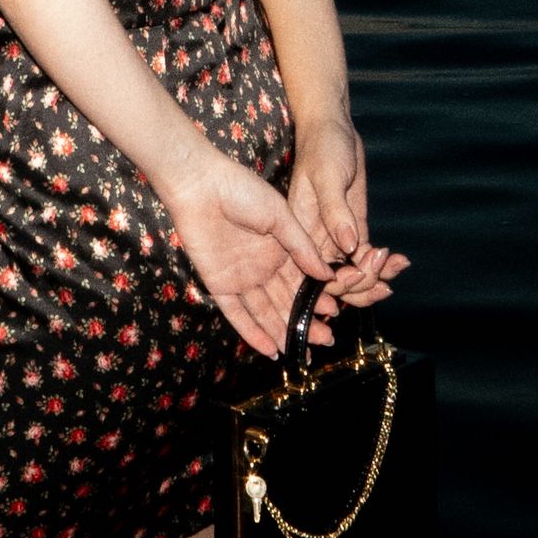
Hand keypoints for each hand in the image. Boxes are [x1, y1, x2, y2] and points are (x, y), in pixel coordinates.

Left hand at [156, 145, 336, 356]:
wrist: (200, 185)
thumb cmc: (242, 190)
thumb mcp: (280, 216)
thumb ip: (302, 247)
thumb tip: (329, 275)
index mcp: (280, 249)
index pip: (302, 280)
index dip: (318, 298)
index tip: (337, 313)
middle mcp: (262, 267)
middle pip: (286, 301)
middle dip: (306, 321)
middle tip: (327, 340)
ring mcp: (241, 277)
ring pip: (264, 312)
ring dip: (283, 332)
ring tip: (303, 351)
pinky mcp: (218, 284)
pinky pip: (236, 314)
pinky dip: (252, 332)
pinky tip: (271, 349)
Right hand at [288, 115, 409, 310]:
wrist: (334, 128)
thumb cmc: (323, 146)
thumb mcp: (327, 176)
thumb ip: (335, 211)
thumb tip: (350, 246)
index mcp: (298, 230)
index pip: (313, 272)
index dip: (335, 282)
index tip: (359, 271)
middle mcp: (315, 239)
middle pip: (334, 281)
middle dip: (360, 284)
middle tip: (381, 264)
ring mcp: (335, 236)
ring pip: (353, 275)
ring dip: (375, 278)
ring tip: (395, 264)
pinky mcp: (353, 229)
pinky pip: (367, 258)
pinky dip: (384, 264)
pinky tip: (400, 261)